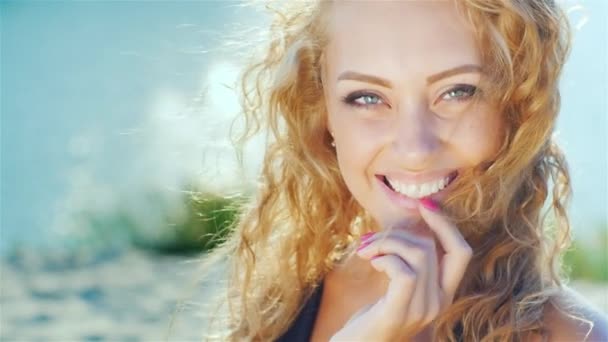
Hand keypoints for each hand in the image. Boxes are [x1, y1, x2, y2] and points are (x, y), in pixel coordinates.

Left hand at [329, 199, 472, 341]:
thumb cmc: (370, 317)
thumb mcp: (395, 286)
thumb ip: (407, 262)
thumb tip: (407, 223)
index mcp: (441, 294)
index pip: (461, 252)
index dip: (446, 224)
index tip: (423, 204)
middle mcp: (438, 304)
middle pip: (432, 248)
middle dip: (398, 233)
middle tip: (369, 240)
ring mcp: (421, 311)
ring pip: (418, 255)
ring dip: (386, 243)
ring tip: (365, 251)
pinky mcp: (398, 314)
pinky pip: (404, 272)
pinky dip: (385, 258)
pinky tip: (372, 264)